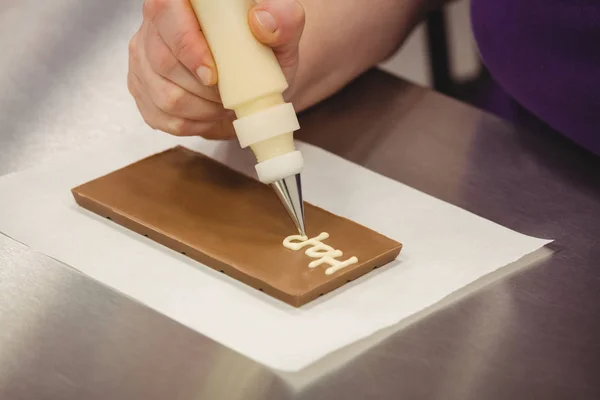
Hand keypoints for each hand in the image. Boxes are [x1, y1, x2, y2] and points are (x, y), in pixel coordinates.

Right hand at [128, 0, 305, 138]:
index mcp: (184, 2)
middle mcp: (155, 26)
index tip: (213, 74)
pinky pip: (163, 118)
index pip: (165, 11)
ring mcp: (144, 60)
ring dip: (203, 109)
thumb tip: (261, 21)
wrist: (257, 80)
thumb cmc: (265, 53)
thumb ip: (283, 20)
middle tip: (233, 92)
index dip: (186, 44)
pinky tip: (211, 112)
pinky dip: (195, 124)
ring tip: (225, 102)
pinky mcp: (143, 91)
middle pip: (162, 60)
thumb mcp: (284, 37)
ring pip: (165, 96)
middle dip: (205, 88)